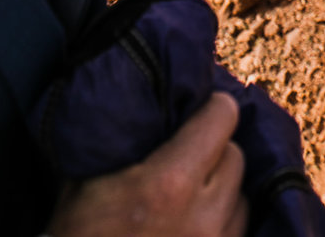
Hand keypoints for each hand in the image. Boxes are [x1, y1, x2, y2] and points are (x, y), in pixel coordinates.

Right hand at [48, 91, 244, 236]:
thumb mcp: (82, 188)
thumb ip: (119, 142)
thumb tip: (140, 101)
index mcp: (170, 184)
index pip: (223, 117)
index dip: (210, 109)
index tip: (198, 111)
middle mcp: (205, 214)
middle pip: (235, 155)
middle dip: (214, 151)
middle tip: (186, 158)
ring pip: (242, 195)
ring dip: (221, 191)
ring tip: (189, 198)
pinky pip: (238, 230)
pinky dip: (222, 223)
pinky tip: (193, 225)